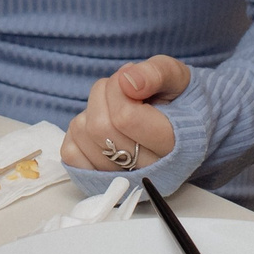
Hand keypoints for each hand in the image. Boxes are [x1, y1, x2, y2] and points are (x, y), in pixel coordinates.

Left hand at [61, 56, 187, 172]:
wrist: (181, 124)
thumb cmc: (179, 98)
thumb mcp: (176, 75)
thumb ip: (156, 73)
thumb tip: (126, 82)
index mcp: (173, 145)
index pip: (125, 117)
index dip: (119, 89)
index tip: (131, 81)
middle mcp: (149, 170)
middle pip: (100, 128)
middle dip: (102, 95)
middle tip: (120, 89)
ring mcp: (122, 178)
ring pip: (83, 136)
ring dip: (91, 110)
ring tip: (114, 107)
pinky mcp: (100, 180)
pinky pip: (71, 153)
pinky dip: (77, 131)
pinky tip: (100, 125)